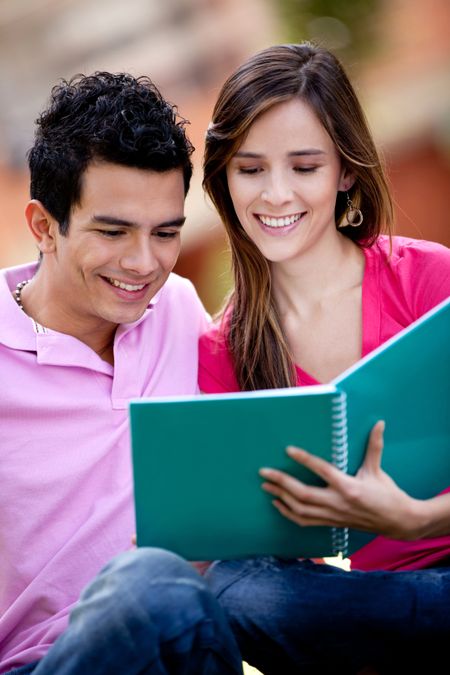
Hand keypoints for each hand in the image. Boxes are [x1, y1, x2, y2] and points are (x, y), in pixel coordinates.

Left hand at [259, 421, 424, 539]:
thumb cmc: (388, 494)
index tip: (289, 449)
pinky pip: (305, 521)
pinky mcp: (331, 523)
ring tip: (265, 485)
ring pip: (301, 509)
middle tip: (263, 472)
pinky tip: (277, 504)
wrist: (398, 522)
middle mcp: (338, 503)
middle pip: (303, 494)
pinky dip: (289, 513)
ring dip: (281, 497)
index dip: (305, 459)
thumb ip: (374, 446)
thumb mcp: (378, 470)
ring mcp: (333, 515)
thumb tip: (379, 423)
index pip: (323, 470)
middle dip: (281, 482)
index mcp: (349, 487)